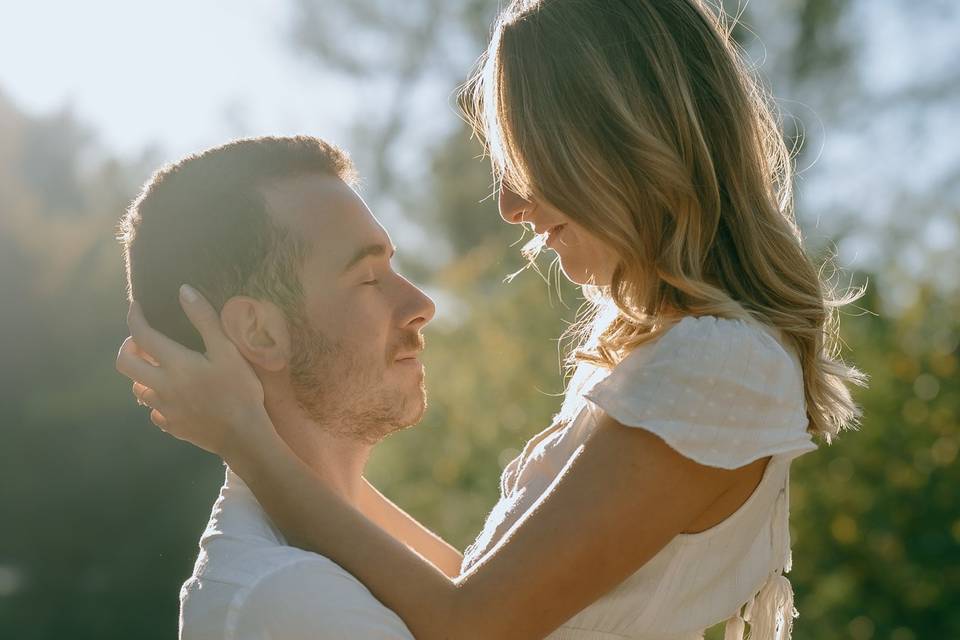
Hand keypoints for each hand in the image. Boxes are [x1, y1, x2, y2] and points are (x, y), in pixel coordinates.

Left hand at [115, 284, 273, 461]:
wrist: (243, 436)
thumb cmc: (239, 390)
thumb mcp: (228, 351)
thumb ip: (204, 319)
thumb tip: (183, 290)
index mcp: (175, 364)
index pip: (141, 335)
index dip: (134, 317)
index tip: (136, 305)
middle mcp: (161, 386)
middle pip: (125, 364)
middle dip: (128, 347)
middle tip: (143, 340)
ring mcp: (164, 409)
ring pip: (137, 388)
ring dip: (142, 374)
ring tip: (159, 367)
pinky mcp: (171, 425)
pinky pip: (154, 410)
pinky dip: (158, 399)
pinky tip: (174, 396)